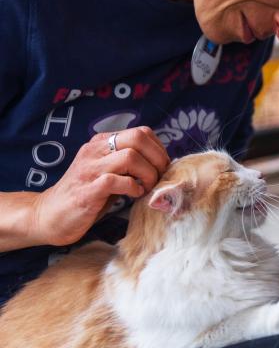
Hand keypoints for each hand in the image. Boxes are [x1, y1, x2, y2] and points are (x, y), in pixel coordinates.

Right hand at [29, 126, 170, 245]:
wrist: (47, 216)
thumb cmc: (86, 195)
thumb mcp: (110, 172)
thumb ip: (130, 164)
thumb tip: (162, 165)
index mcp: (102, 143)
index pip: (141, 132)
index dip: (158, 149)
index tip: (161, 167)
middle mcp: (94, 151)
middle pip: (138, 137)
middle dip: (157, 158)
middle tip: (159, 177)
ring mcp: (89, 169)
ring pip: (130, 157)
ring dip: (147, 174)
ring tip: (146, 187)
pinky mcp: (86, 191)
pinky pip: (116, 180)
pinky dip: (132, 188)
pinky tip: (134, 195)